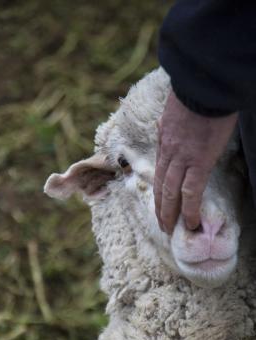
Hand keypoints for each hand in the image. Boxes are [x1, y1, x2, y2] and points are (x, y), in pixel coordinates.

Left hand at [154, 90, 237, 232]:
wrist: (203, 87)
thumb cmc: (193, 95)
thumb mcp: (172, 110)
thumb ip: (168, 123)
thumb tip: (163, 125)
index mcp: (164, 142)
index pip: (160, 172)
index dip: (159, 190)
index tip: (160, 203)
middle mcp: (168, 153)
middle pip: (161, 187)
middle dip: (160, 208)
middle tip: (162, 225)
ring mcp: (182, 159)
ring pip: (170, 193)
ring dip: (169, 214)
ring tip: (170, 230)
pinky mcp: (199, 163)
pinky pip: (191, 192)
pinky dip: (189, 210)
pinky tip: (191, 222)